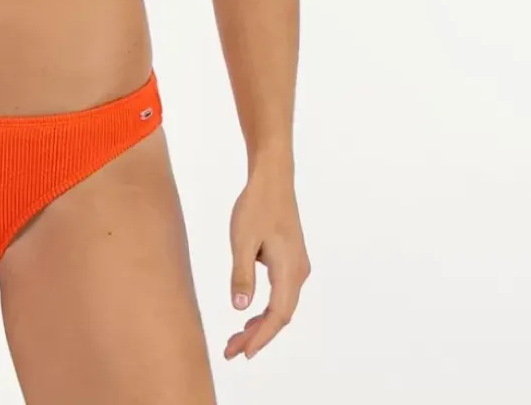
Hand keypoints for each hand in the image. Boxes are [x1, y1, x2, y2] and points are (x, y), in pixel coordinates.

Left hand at [223, 159, 309, 360]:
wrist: (272, 178)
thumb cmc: (256, 205)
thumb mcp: (242, 239)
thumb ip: (242, 274)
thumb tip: (239, 308)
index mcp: (289, 270)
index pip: (277, 316)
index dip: (260, 337)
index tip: (242, 353)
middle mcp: (299, 272)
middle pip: (281, 315)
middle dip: (258, 335)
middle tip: (232, 350)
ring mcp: (297, 266)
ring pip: (281, 305)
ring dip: (261, 323)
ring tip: (237, 337)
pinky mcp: (291, 259)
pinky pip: (281, 293)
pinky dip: (266, 307)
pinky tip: (249, 311)